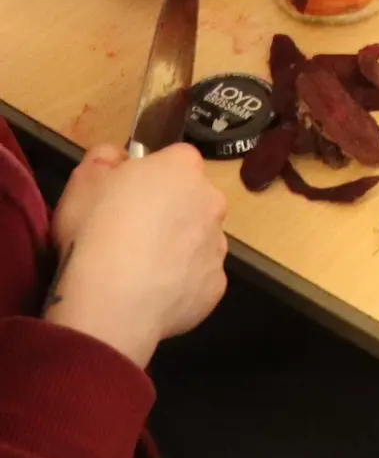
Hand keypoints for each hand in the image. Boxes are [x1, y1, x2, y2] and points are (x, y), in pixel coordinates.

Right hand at [45, 144, 227, 368]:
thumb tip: (115, 157)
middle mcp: (211, 200)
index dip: (151, 177)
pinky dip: (180, 286)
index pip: (176, 160)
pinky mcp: (216, 285)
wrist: (112, 300)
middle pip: (193, 199)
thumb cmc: (95, 231)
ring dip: (177, 249)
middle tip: (131, 235)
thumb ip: (103, 159)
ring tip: (138, 272)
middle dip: (170, 212)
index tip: (128, 196)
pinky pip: (198, 279)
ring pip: (199, 240)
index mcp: (183, 168)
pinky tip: (150, 297)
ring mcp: (217, 245)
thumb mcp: (82, 181)